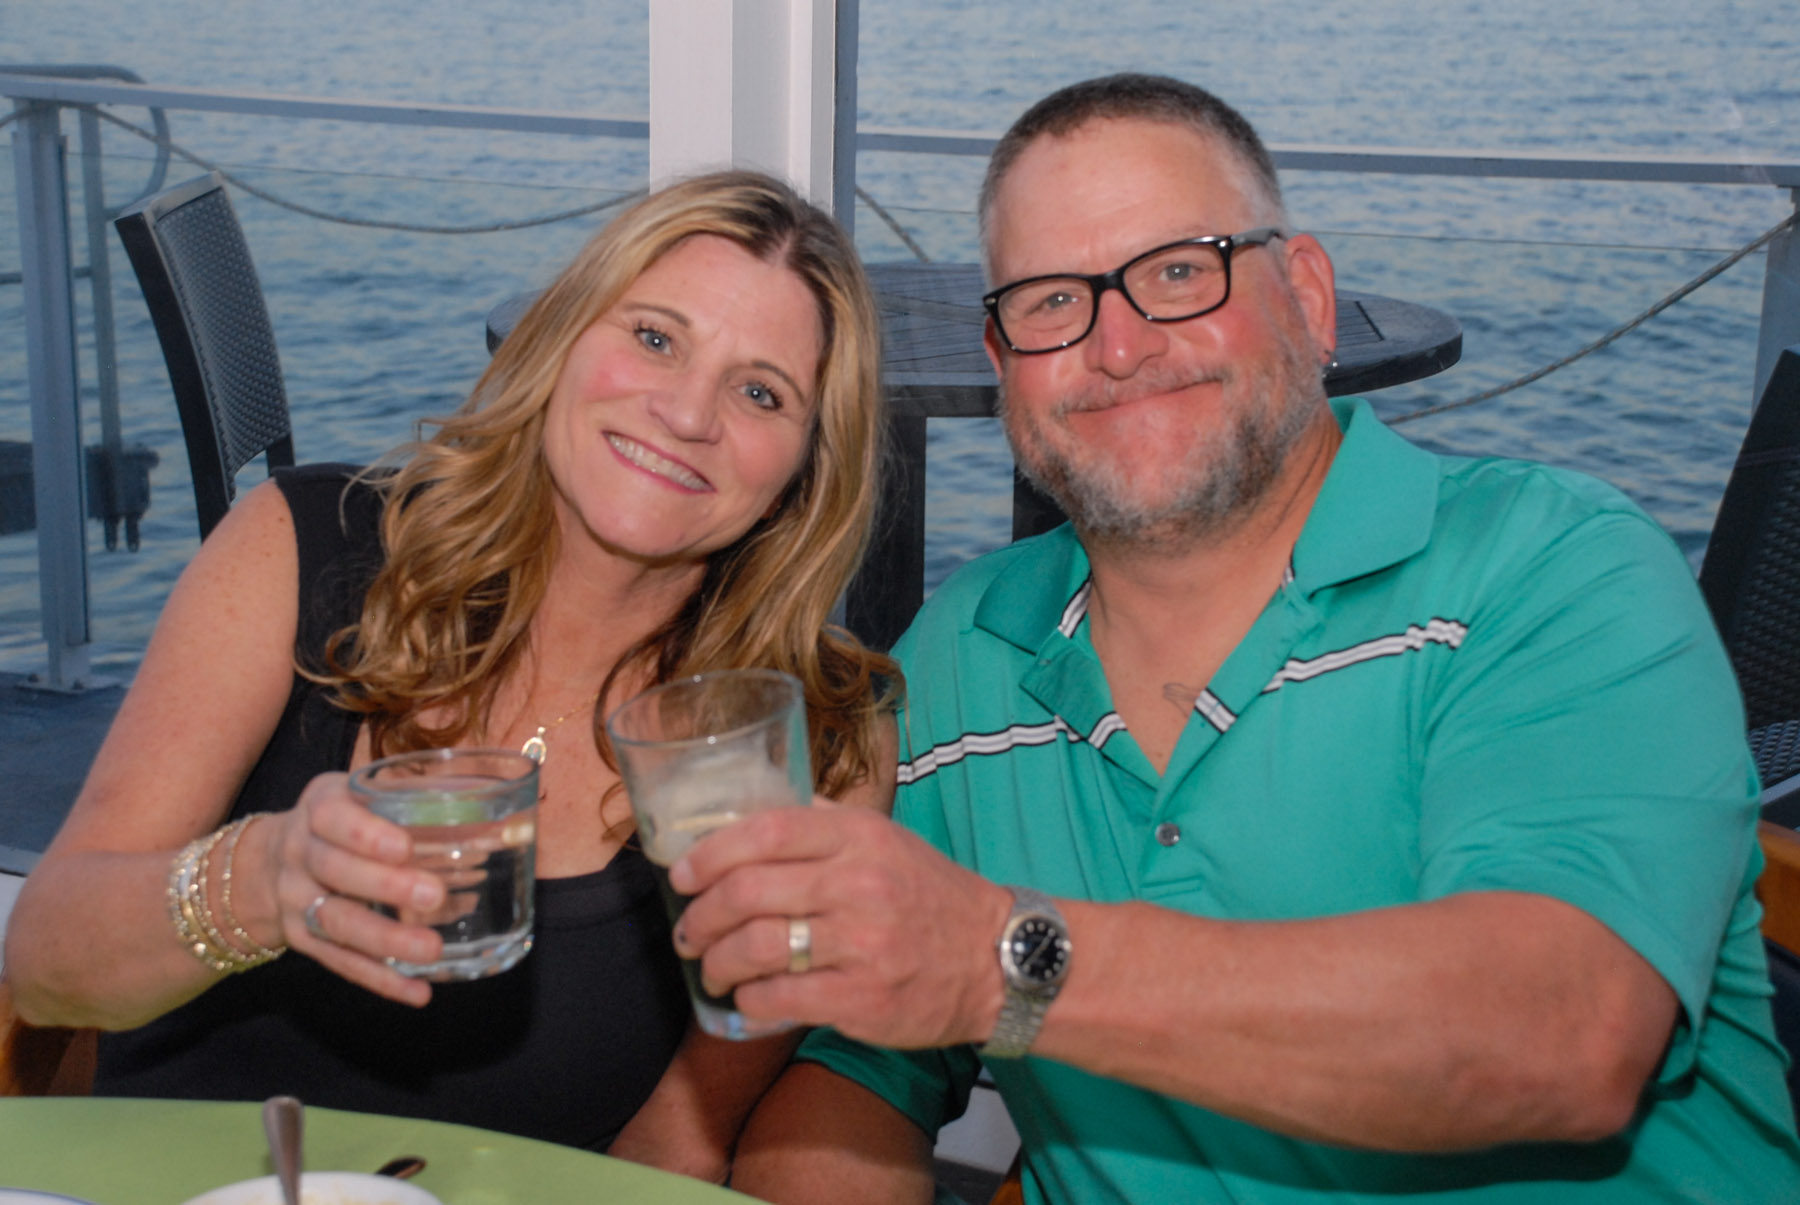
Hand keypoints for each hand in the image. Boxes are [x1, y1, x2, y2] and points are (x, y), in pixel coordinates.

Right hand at [254, 773, 447, 1005]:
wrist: (266, 862)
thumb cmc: (341, 821)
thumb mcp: (362, 795)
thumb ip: (417, 799)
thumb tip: (497, 819)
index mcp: (319, 808)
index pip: (332, 817)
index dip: (366, 833)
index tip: (405, 847)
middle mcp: (300, 853)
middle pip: (334, 870)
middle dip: (384, 885)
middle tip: (434, 895)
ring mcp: (296, 900)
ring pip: (336, 922)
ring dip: (385, 939)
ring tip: (432, 949)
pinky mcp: (302, 940)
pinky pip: (340, 961)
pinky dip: (380, 979)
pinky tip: (417, 991)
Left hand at [669, 802, 1012, 1048]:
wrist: (997, 960)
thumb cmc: (929, 895)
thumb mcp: (885, 839)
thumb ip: (822, 822)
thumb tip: (750, 811)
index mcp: (859, 836)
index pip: (765, 831)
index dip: (710, 853)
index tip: (683, 875)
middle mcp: (858, 884)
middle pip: (747, 892)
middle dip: (700, 917)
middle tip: (689, 932)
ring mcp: (861, 944)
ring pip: (756, 948)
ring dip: (717, 962)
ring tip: (712, 969)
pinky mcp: (862, 999)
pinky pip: (779, 999)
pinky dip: (749, 1001)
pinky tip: (748, 998)